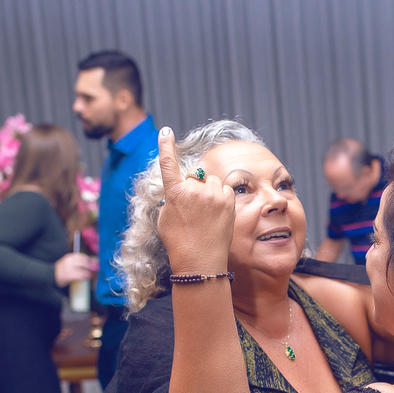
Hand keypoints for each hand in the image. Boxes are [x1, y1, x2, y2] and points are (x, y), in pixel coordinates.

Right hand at [54, 253, 94, 285]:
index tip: (94, 261)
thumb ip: (79, 261)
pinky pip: (79, 275)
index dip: (89, 259)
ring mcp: (68, 268)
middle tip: (96, 268)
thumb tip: (92, 261)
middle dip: (90, 265)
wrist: (52, 275)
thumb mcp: (69, 262)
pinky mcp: (68, 276)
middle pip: (82, 262)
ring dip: (88, 271)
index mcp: (69, 257)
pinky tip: (87, 277)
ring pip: (81, 269)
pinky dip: (84, 276)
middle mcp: (69, 261)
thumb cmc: (63, 269)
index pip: (81, 256)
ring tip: (91, 274)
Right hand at [154, 126, 234, 270]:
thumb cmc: (179, 243)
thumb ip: (172, 199)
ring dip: (209, 191)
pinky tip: (218, 213)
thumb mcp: (166, 219)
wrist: (200, 261)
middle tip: (194, 209)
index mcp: (174, 193)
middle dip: (195, 186)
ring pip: (211, 181)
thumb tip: (180, 189)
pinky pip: (225, 189)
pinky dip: (222, 197)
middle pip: (195, 175)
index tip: (166, 131)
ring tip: (206, 214)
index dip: (166, 146)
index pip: (168, 164)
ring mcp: (212, 194)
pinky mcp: (228, 200)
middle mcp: (193, 189)